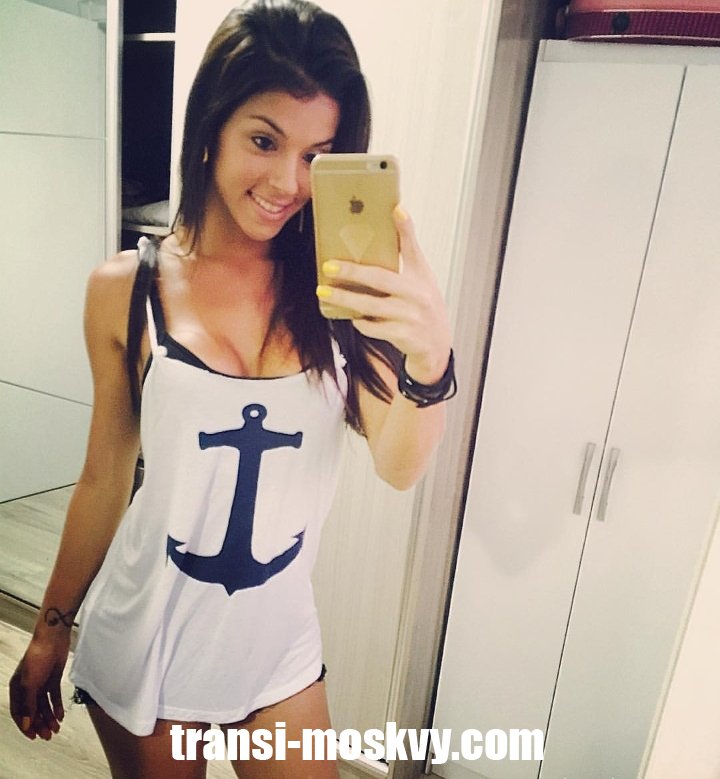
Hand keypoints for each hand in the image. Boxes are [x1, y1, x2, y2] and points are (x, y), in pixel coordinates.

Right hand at [9, 634, 69, 740]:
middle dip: (40, 724)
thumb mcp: (30, 684)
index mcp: (17, 689)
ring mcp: (41, 683)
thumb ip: (28, 705)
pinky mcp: (53, 679)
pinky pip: (54, 696)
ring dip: (50, 717)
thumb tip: (26, 724)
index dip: (25, 725)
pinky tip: (61, 715)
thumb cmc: (38, 657)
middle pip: (33, 711)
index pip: (19, 713)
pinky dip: (57, 706)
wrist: (54, 639)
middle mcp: (28, 688)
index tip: (33, 736)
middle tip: (48, 735)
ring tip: (56, 728)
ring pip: (44, 705)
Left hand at [316, 206, 451, 382]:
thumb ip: (404, 260)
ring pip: (370, 306)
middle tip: (328, 267)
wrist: (436, 346)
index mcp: (421, 276)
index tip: (396, 209)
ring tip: (324, 293)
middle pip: (379, 279)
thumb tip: (382, 233)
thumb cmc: (423, 308)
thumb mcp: (420, 281)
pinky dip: (360, 322)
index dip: (406, 228)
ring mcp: (411, 316)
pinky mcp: (403, 335)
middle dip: (351, 272)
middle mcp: (418, 294)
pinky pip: (372, 327)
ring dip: (344, 299)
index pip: (413, 248)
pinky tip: (352, 317)